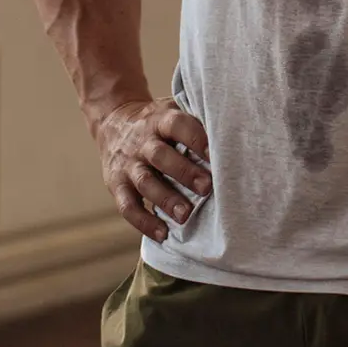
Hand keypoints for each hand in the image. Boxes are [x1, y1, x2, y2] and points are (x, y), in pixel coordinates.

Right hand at [95, 97, 212, 242]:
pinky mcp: (116, 184)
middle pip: (160, 155)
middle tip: (207, 188)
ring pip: (145, 181)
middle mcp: (142, 141)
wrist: (114, 122)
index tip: (214, 155)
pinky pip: (127, 206)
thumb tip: (234, 138)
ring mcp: (128, 164)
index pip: (177, 125)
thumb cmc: (158, 123)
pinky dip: (144, 222)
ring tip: (185, 216)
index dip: (196, 138)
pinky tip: (163, 235)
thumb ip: (196, 123)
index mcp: (160, 120)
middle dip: (184, 172)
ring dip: (166, 199)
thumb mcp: (172, 111)